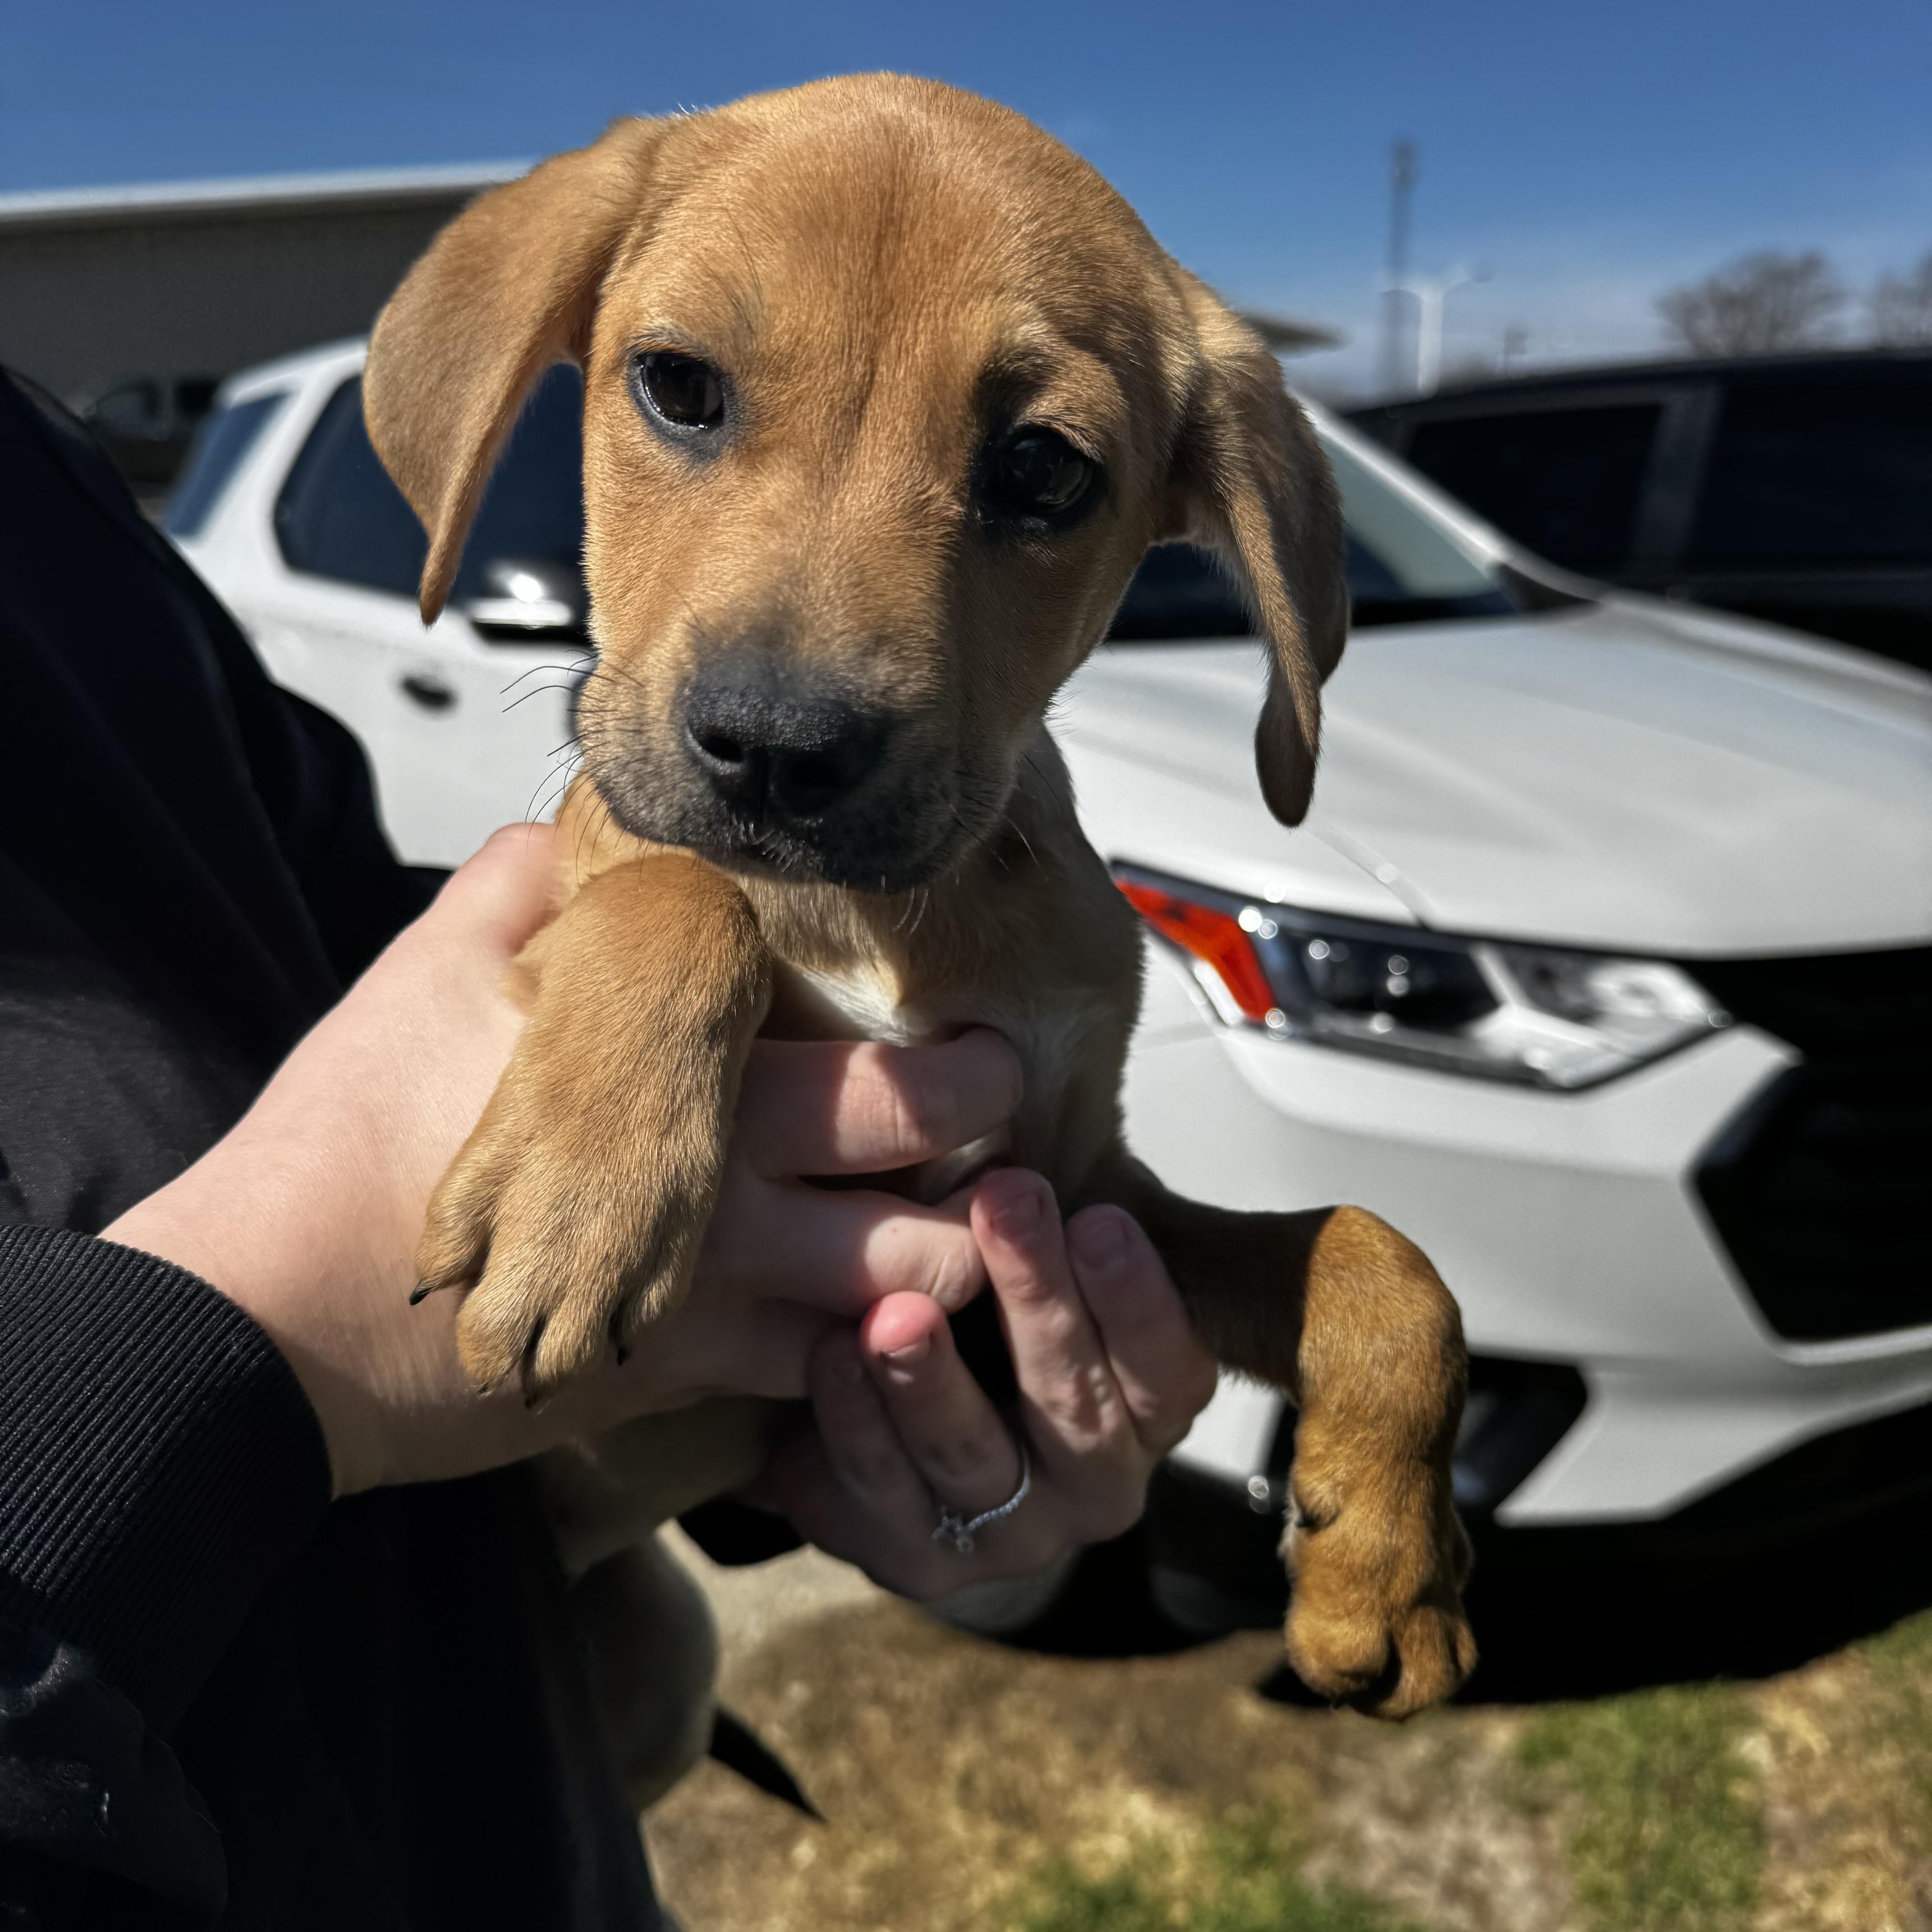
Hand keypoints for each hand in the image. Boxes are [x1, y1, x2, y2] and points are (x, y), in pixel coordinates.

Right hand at [104, 825, 1020, 1494]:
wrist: (277, 1305)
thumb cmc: (356, 1124)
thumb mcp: (434, 967)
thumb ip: (524, 883)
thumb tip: (576, 829)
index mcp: (684, 1061)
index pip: (877, 1050)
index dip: (959, 1056)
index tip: (989, 1032)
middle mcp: (722, 1172)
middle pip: (923, 1157)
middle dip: (992, 1137)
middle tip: (1006, 1118)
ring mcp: (706, 1281)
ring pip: (901, 1281)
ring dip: (954, 1258)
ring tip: (964, 1224)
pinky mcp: (672, 1371)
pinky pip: (819, 1371)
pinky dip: (866, 1349)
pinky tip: (876, 1315)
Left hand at [749, 1167, 1218, 1597]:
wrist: (899, 1423)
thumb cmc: (986, 1314)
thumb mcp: (1040, 1266)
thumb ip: (1053, 1224)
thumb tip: (1020, 1114)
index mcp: (1145, 1411)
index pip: (1167, 1368)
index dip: (1139, 1300)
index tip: (1100, 1217)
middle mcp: (1093, 1484)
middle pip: (1075, 1410)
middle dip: (1037, 1304)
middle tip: (1002, 1205)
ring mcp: (1006, 1535)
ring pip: (973, 1461)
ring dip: (931, 1382)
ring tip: (894, 1311)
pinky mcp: (918, 1561)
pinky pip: (881, 1498)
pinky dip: (854, 1424)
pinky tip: (826, 1352)